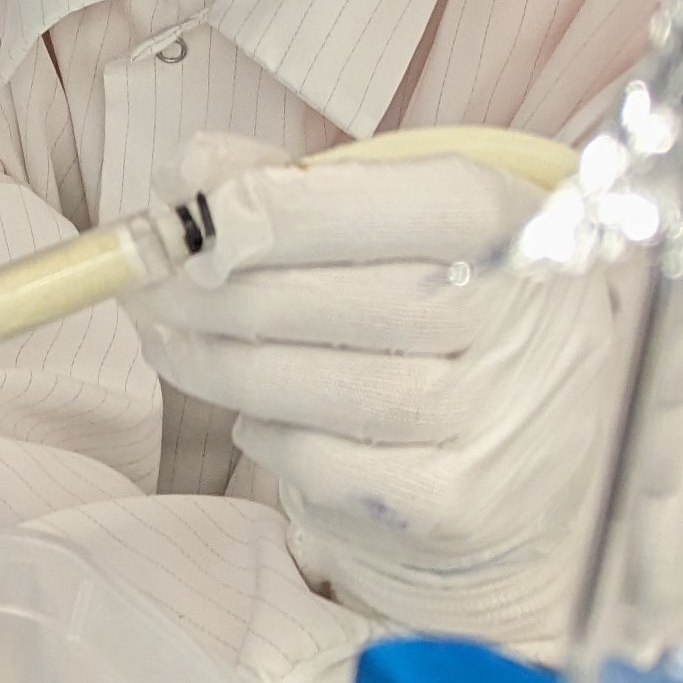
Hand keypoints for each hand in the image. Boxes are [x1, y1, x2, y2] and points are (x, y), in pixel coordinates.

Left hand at [124, 133, 625, 649]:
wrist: (512, 458)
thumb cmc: (429, 313)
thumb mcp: (386, 227)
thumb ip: (291, 188)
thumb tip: (187, 175)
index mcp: (523, 233)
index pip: (424, 208)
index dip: (295, 208)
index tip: (197, 212)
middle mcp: (532, 330)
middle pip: (361, 304)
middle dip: (226, 293)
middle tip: (149, 284)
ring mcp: (503, 426)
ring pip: (334, 392)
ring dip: (222, 365)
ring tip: (169, 341)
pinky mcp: (460, 507)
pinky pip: (330, 466)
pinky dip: (268, 436)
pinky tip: (252, 414)